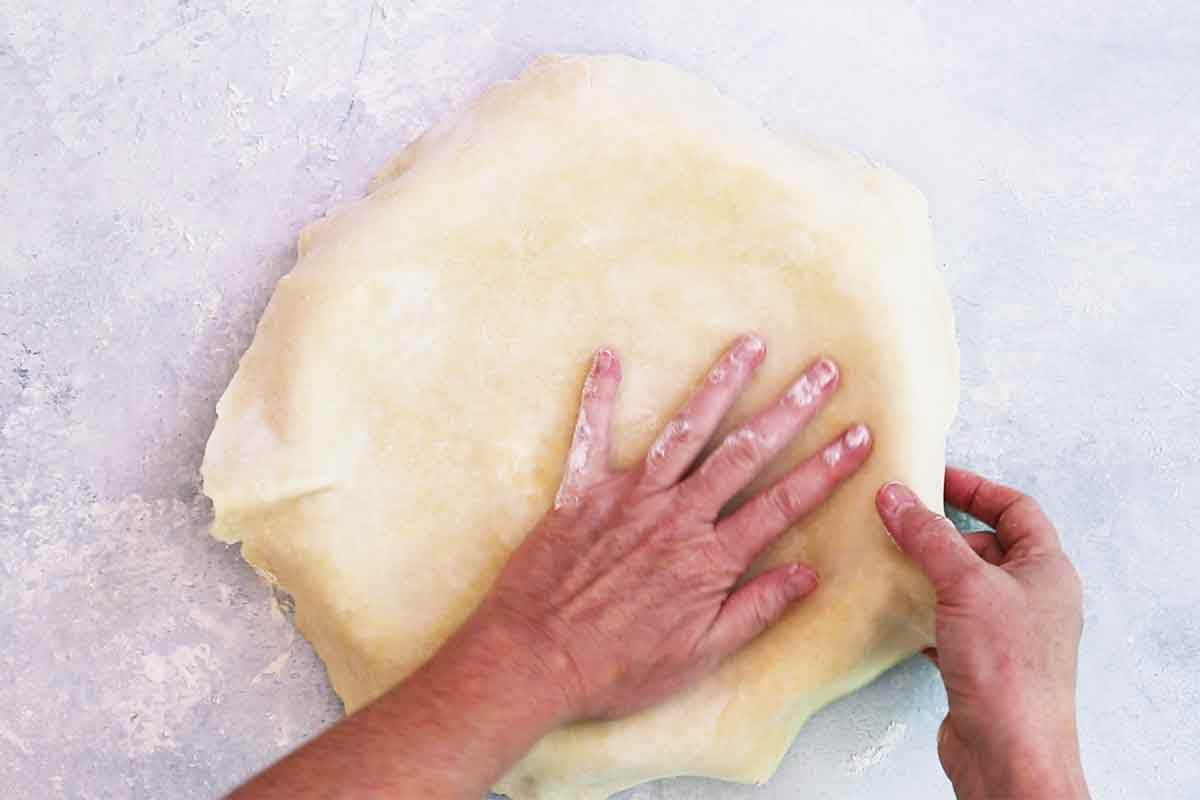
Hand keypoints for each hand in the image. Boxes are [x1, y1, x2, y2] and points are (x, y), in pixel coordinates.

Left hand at [472, 334, 872, 720]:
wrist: (534, 659)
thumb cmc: (617, 668)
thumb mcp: (699, 655)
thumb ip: (756, 609)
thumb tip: (809, 573)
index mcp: (709, 558)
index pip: (782, 503)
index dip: (826, 468)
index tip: (859, 435)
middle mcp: (676, 516)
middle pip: (744, 453)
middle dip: (789, 409)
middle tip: (824, 371)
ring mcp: (628, 498)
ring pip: (685, 431)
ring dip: (720, 384)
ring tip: (750, 345)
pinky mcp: (580, 493)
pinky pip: (591, 435)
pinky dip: (600, 396)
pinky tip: (609, 356)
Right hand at [876, 470, 1088, 799]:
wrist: (1009, 752)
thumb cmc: (1008, 669)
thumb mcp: (966, 584)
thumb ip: (928, 536)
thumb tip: (896, 496)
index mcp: (1047, 569)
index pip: (1015, 508)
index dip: (976, 488)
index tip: (935, 476)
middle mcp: (1032, 598)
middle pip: (985, 545)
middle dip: (942, 532)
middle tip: (900, 517)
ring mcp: (1006, 632)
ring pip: (963, 585)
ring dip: (927, 571)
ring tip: (888, 557)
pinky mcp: (980, 662)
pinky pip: (947, 622)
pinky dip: (921, 611)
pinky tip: (893, 609)